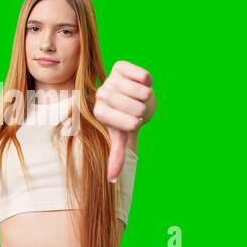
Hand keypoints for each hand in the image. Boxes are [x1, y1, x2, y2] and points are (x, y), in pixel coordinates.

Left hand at [93, 61, 154, 181]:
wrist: (126, 96)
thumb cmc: (122, 118)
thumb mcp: (120, 135)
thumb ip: (116, 155)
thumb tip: (112, 180)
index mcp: (99, 113)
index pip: (130, 123)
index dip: (137, 123)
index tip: (131, 120)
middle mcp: (101, 95)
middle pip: (138, 107)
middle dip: (143, 109)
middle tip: (135, 108)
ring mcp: (110, 79)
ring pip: (142, 92)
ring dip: (146, 96)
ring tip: (137, 97)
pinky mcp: (119, 66)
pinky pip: (143, 75)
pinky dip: (147, 80)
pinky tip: (139, 83)